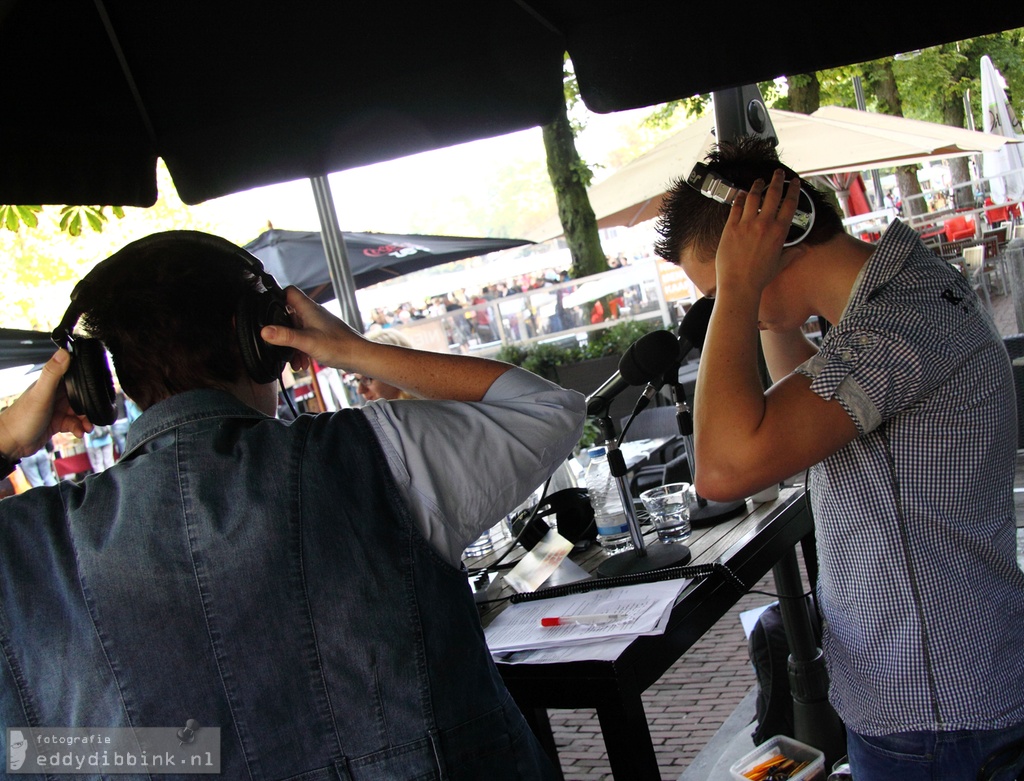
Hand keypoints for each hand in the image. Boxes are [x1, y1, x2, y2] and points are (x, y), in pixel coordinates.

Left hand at [0, 349, 91, 460]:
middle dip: (90, 405)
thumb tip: (64, 352)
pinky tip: (79, 433)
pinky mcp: (57, 422)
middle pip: (80, 396)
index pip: (73, 375)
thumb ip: (52, 373)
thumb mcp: (41, 394)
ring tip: (87, 427)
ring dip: (86, 420)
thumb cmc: (21, 418)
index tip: (98, 385)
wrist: (11, 444)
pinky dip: (79, 428)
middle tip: (94, 413)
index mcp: (51, 384)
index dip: (87, 379)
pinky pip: (74, 423)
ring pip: (79, 411)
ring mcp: (56, 409)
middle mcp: (54, 395)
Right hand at [259, 286, 365, 372]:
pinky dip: (302, 350)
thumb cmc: (339, 347)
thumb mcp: (307, 342)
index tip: (267, 311)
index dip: (276, 297)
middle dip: (283, 330)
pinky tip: (303, 363)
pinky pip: (306, 339)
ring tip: (294, 361)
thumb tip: (265, 331)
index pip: (289, 292)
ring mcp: (318, 325)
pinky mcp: (323, 336)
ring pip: (298, 330)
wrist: (360, 357)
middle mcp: (314, 314)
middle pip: (290, 314)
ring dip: (293, 345)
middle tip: (279, 343)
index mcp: (309, 309)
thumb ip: (286, 336)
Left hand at [715, 169, 800, 295]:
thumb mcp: (780, 264)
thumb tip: (804, 249)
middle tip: (778, 173)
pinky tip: (741, 193)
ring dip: (757, 185)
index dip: (793, 190)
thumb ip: (793, 253)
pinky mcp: (731, 228)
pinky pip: (736, 207)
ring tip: (759, 181)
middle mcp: (764, 225)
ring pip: (753, 197)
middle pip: (773, 194)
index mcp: (779, 232)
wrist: (739, 285)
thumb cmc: (760, 277)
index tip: (794, 182)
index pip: (790, 204)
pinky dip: (739, 197)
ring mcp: (746, 225)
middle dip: (777, 180)